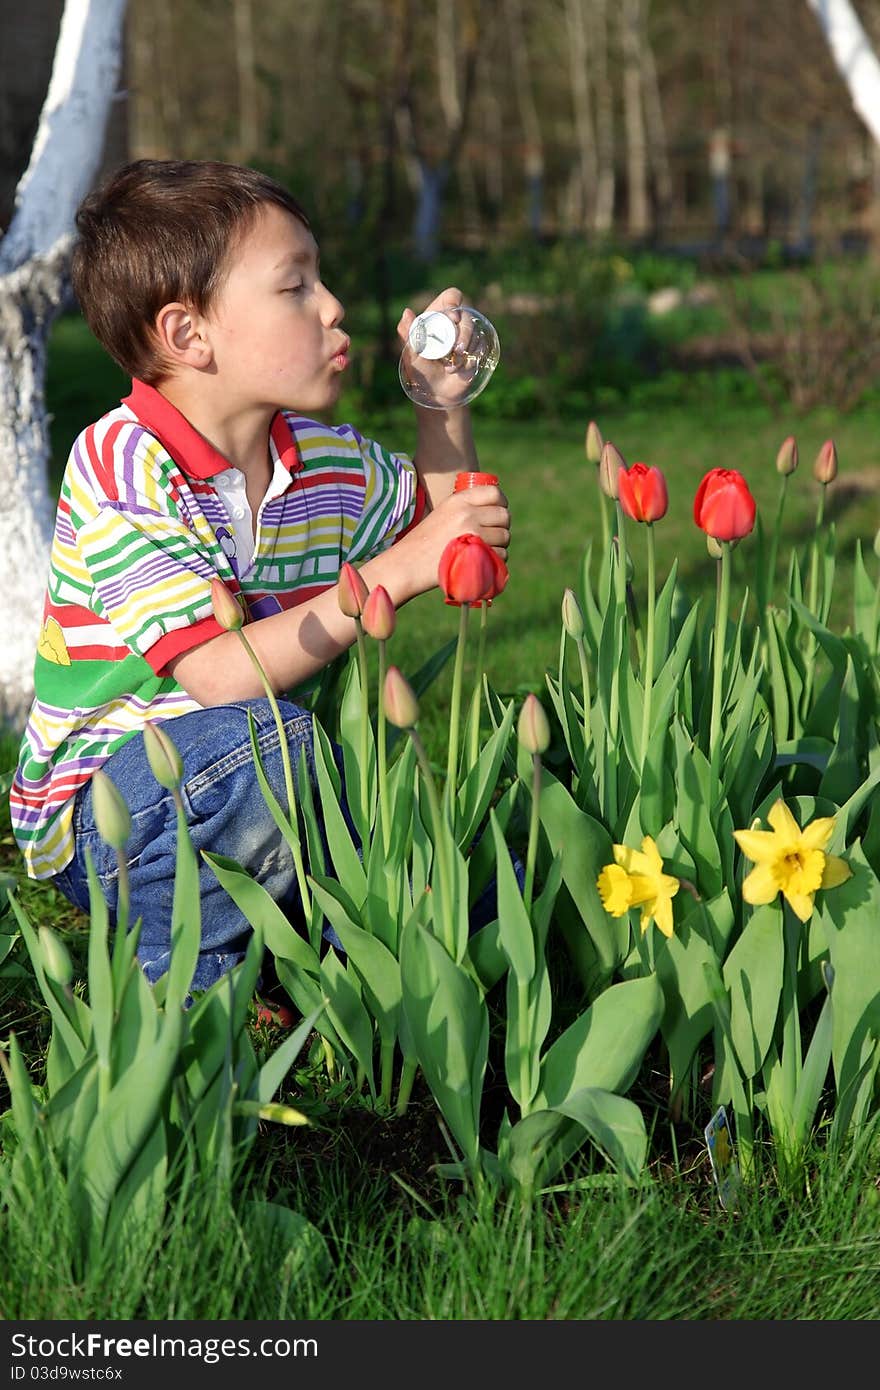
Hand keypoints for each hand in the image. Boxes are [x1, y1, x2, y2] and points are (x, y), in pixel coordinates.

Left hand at [398, 288, 476, 409]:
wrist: (436, 393)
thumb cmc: (421, 372)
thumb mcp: (411, 354)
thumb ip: (407, 334)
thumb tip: (407, 312)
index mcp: (437, 317)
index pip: (452, 297)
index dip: (454, 303)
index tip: (453, 318)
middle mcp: (454, 324)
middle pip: (467, 315)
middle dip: (463, 332)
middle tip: (456, 348)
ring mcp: (467, 336)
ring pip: (476, 332)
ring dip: (465, 349)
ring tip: (450, 367)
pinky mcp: (477, 350)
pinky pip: (481, 347)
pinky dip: (470, 359)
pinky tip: (458, 369)